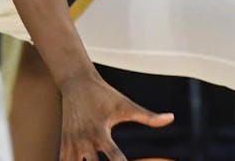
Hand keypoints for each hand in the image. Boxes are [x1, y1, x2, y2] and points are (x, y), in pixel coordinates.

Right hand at [58, 73, 173, 160]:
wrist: (76, 81)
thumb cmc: (104, 94)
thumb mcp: (125, 105)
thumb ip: (148, 116)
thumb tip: (171, 118)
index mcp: (101, 131)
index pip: (114, 156)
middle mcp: (84, 139)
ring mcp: (72, 142)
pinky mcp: (64, 142)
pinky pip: (62, 160)